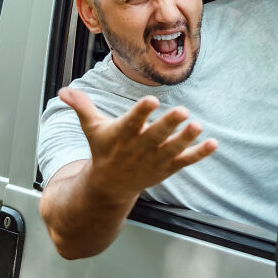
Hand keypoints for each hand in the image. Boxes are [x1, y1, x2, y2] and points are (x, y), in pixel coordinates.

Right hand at [58, 87, 216, 200]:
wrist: (109, 187)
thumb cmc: (103, 151)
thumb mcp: (91, 128)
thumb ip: (82, 107)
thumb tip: (64, 90)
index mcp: (122, 136)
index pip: (131, 122)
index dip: (141, 112)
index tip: (151, 100)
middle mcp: (139, 148)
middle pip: (155, 136)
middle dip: (168, 125)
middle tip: (183, 112)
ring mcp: (155, 160)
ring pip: (173, 149)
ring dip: (187, 139)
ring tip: (198, 125)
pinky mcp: (167, 168)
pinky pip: (185, 161)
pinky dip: (199, 154)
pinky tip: (213, 144)